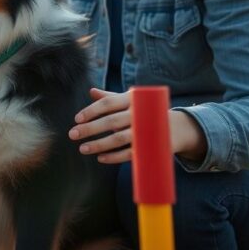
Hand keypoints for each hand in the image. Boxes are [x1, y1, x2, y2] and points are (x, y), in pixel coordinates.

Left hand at [68, 88, 207, 163]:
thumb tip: (91, 91)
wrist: (175, 127)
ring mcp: (144, 132)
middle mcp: (138, 114)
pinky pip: (129, 154)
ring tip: (83, 148)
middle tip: (72, 134)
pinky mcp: (148, 147)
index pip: (108, 103)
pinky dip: (114, 157)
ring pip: (119, 139)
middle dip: (90, 129)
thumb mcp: (129, 101)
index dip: (91, 110)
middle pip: (111, 121)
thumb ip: (110, 98)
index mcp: (132, 100)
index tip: (76, 119)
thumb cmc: (144, 111)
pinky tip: (100, 158)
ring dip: (99, 145)